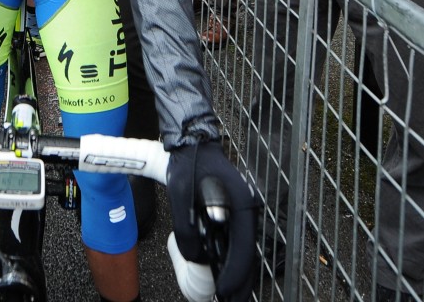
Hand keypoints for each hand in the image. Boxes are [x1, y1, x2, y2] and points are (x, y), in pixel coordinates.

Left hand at [167, 140, 259, 301]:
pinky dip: (234, 260)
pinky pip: (237, 241)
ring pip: (244, 250)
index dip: (234, 275)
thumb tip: (196, 258)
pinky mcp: (233, 212)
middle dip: (241, 282)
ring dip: (238, 274)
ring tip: (229, 295)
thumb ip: (187, 229)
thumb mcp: (181, 195)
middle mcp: (246, 210)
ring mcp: (241, 211)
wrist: (193, 144)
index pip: (243, 250)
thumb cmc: (190, 165)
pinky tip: (224, 271)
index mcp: (240, 206)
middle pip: (249, 255)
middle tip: (231, 301)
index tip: (223, 292)